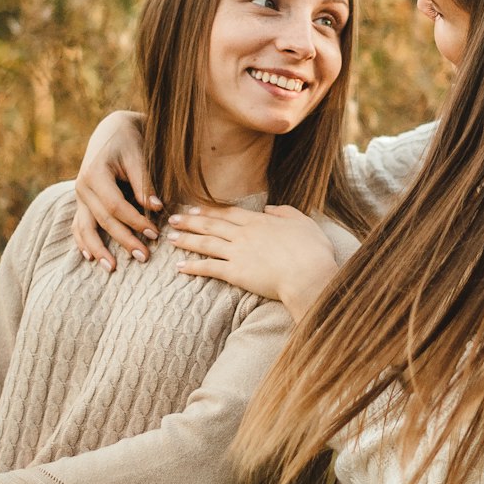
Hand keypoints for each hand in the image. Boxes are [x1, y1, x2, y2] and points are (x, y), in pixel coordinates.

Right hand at [72, 110, 160, 271]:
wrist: (112, 130)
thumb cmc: (128, 140)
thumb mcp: (138, 154)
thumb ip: (144, 181)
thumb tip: (155, 207)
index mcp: (95, 174)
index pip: (115, 206)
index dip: (135, 221)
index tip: (155, 233)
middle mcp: (82, 187)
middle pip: (103, 220)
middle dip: (123, 240)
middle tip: (144, 257)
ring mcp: (80, 195)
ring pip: (85, 227)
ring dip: (98, 249)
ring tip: (111, 268)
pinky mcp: (82, 201)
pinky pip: (79, 225)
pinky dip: (83, 241)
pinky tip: (90, 257)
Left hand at [168, 205, 341, 319]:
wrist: (308, 275)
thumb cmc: (312, 251)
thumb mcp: (304, 223)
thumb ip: (285, 213)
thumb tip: (270, 208)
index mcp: (260, 222)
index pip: (229, 213)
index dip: (211, 209)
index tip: (196, 207)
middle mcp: (244, 234)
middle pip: (212, 224)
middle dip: (191, 221)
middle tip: (173, 218)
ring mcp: (238, 252)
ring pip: (206, 243)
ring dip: (186, 240)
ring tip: (170, 238)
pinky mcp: (235, 272)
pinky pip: (209, 267)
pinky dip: (193, 266)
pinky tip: (179, 266)